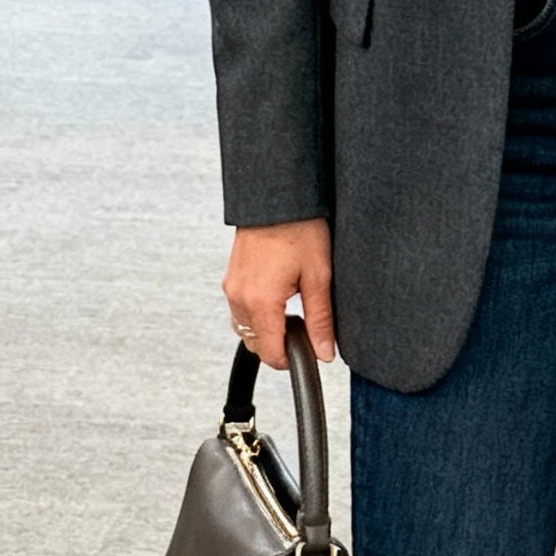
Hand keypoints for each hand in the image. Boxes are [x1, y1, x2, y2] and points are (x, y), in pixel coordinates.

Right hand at [223, 219, 334, 371]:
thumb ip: (320, 320)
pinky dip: (258, 313)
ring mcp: (232, 286)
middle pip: (255, 344)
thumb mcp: (319, 277)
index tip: (309, 351)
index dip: (291, 360)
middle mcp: (239, 297)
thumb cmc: (300, 229)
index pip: (270, 354)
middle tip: (306, 326)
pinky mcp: (232, 277)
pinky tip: (279, 296)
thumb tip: (324, 353)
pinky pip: (240, 309)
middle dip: (279, 344)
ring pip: (246, 328)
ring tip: (293, 308)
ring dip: (268, 328)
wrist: (278, 196)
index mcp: (261, 301)